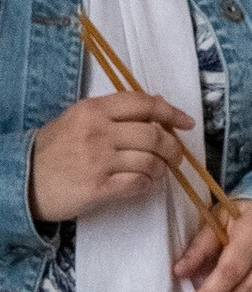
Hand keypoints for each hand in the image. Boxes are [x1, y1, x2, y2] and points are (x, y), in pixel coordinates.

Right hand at [29, 90, 190, 225]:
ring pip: (150, 161)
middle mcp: (97, 132)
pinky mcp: (98, 188)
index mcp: (93, 110)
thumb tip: (157, 107)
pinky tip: (143, 183)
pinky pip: (138, 184)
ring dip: (161, 169)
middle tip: (176, 156)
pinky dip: (147, 184)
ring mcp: (98, 161)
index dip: (171, 112)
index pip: (142, 104)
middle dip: (173, 148)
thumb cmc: (55, 148)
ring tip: (156, 171)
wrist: (25, 179)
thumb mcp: (78, 119)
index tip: (187, 123)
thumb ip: (114, 113)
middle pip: (153, 135)